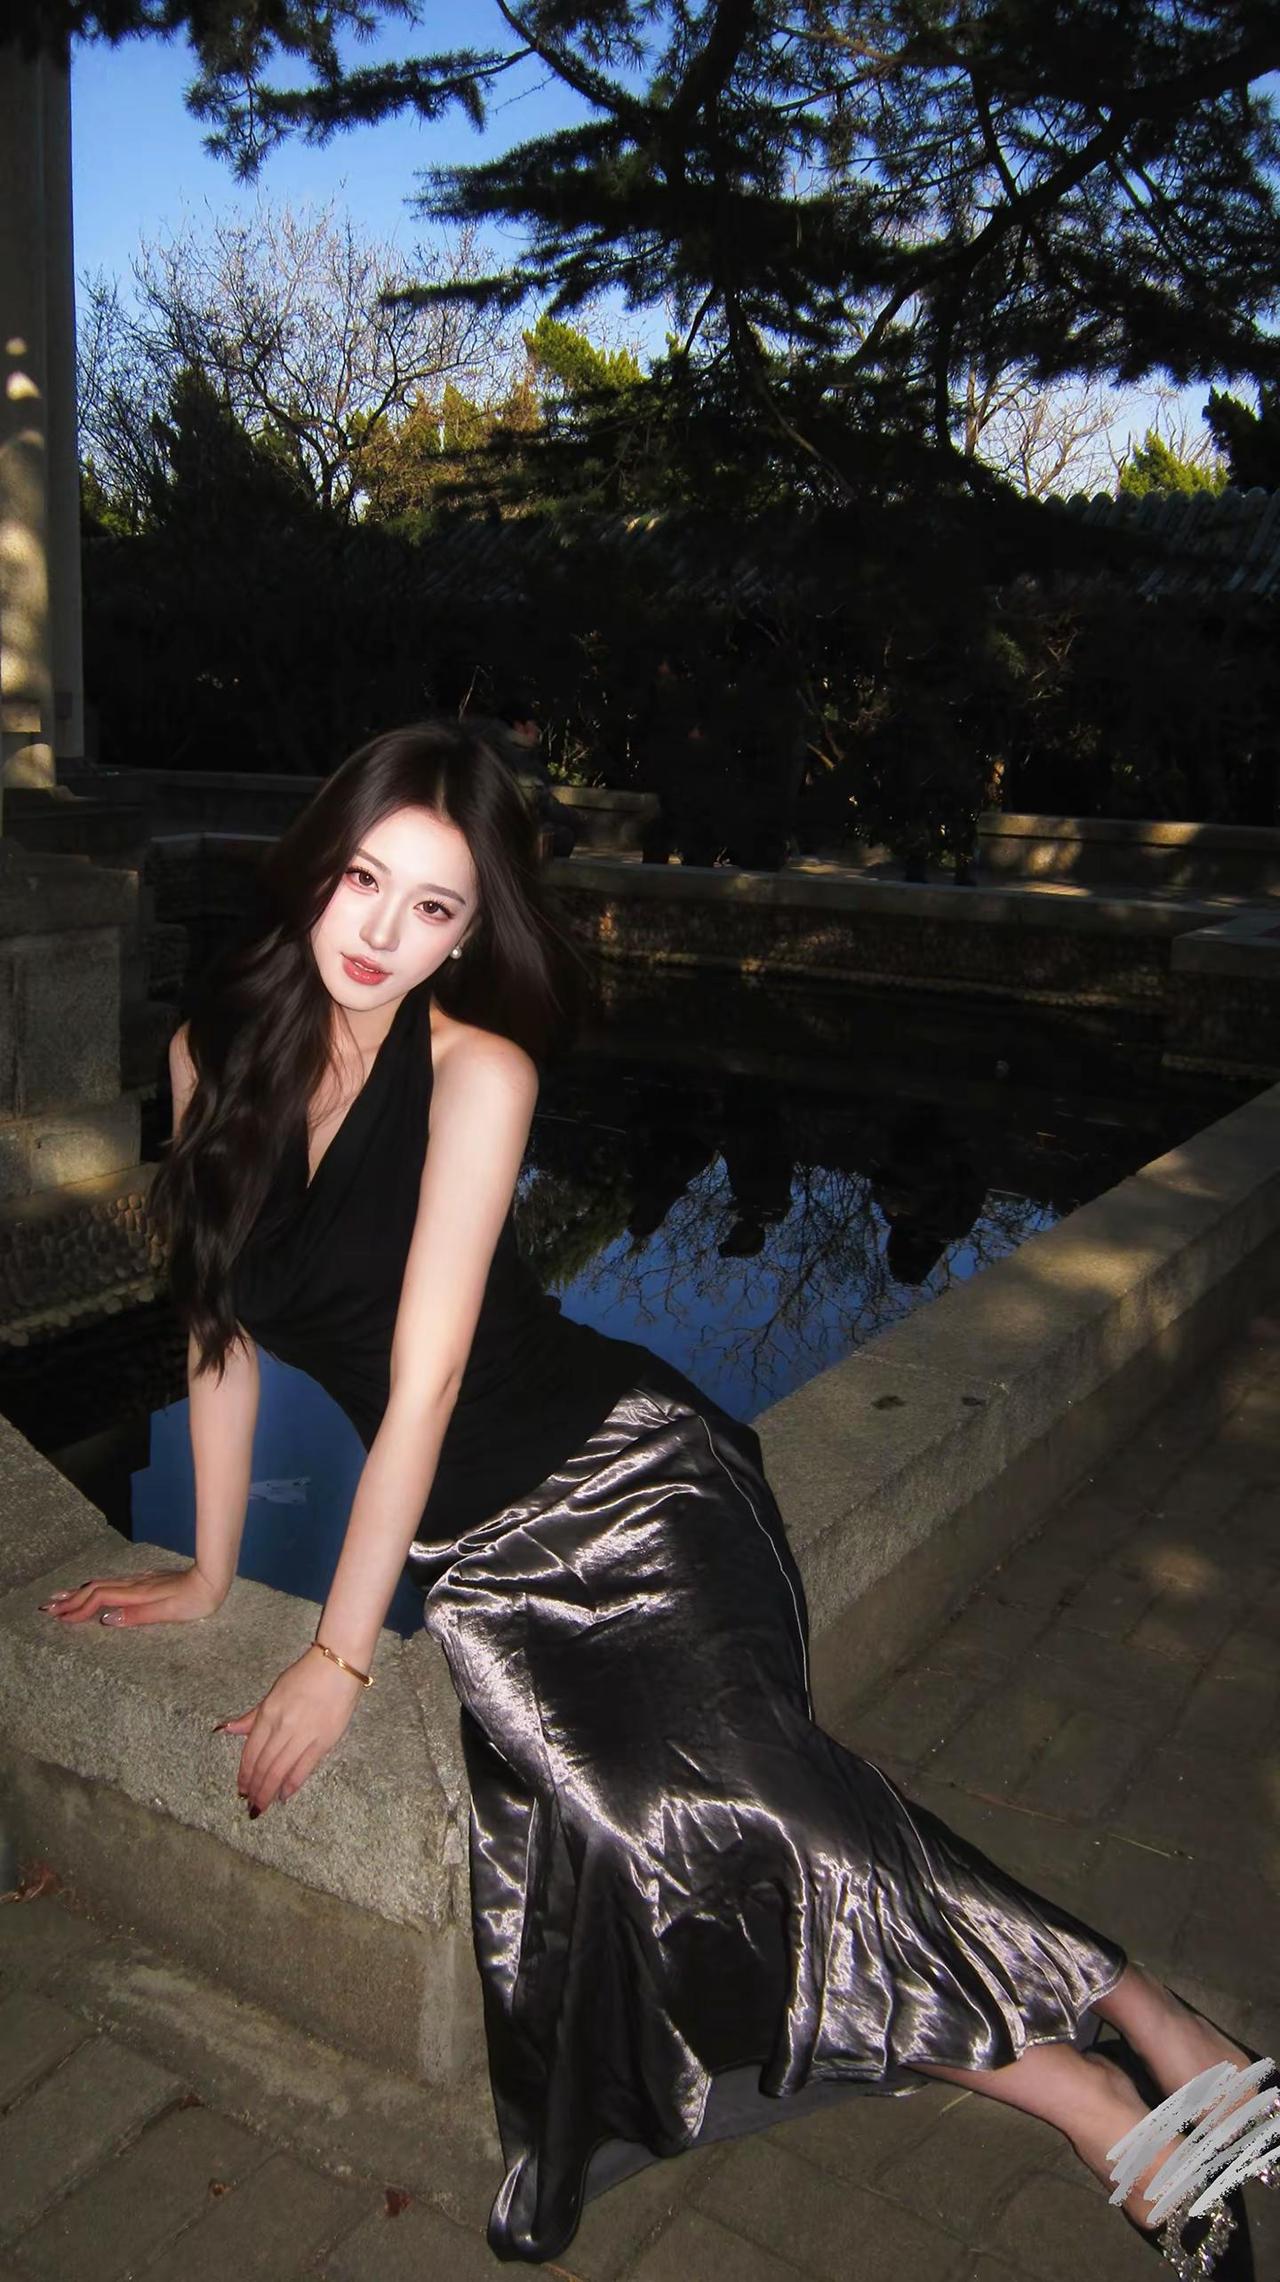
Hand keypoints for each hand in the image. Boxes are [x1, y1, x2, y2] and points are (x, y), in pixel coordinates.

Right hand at [38, 1564, 225, 1626]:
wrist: (212, 1580)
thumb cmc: (193, 1602)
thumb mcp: (167, 1613)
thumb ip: (137, 1616)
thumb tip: (106, 1620)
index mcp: (136, 1594)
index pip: (99, 1599)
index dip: (78, 1608)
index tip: (59, 1618)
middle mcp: (133, 1585)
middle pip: (94, 1589)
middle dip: (70, 1599)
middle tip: (48, 1608)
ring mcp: (139, 1581)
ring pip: (102, 1584)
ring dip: (80, 1592)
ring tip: (61, 1598)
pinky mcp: (145, 1581)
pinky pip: (112, 1583)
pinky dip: (95, 1588)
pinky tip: (93, 1591)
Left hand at [215, 1647, 363, 1815]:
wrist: (339, 1666)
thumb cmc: (305, 1675)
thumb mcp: (275, 1691)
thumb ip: (253, 1716)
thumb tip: (227, 1730)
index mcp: (269, 1713)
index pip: (251, 1751)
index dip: (245, 1773)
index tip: (241, 1788)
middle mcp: (283, 1726)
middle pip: (264, 1764)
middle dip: (255, 1787)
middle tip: (251, 1804)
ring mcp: (304, 1735)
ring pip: (280, 1770)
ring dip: (269, 1790)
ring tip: (262, 1805)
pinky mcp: (324, 1741)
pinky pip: (304, 1768)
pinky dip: (292, 1784)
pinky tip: (284, 1795)